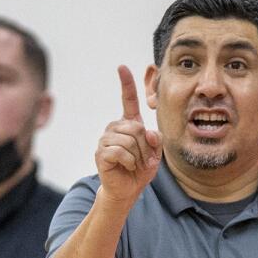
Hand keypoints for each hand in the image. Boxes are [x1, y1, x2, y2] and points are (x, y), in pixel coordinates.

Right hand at [95, 65, 161, 208]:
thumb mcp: (156, 153)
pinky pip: (120, 152)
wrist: (127, 190)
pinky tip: (126, 167)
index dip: (126, 83)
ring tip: (135, 164)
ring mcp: (106, 139)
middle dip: (145, 147)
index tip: (122, 67)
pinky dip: (129, 162)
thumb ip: (157, 140)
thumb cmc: (140, 170)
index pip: (128, 100)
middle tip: (143, 160)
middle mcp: (115, 128)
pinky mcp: (101, 152)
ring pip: (129, 141)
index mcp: (129, 124)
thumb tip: (146, 132)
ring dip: (138, 157)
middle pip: (136, 128)